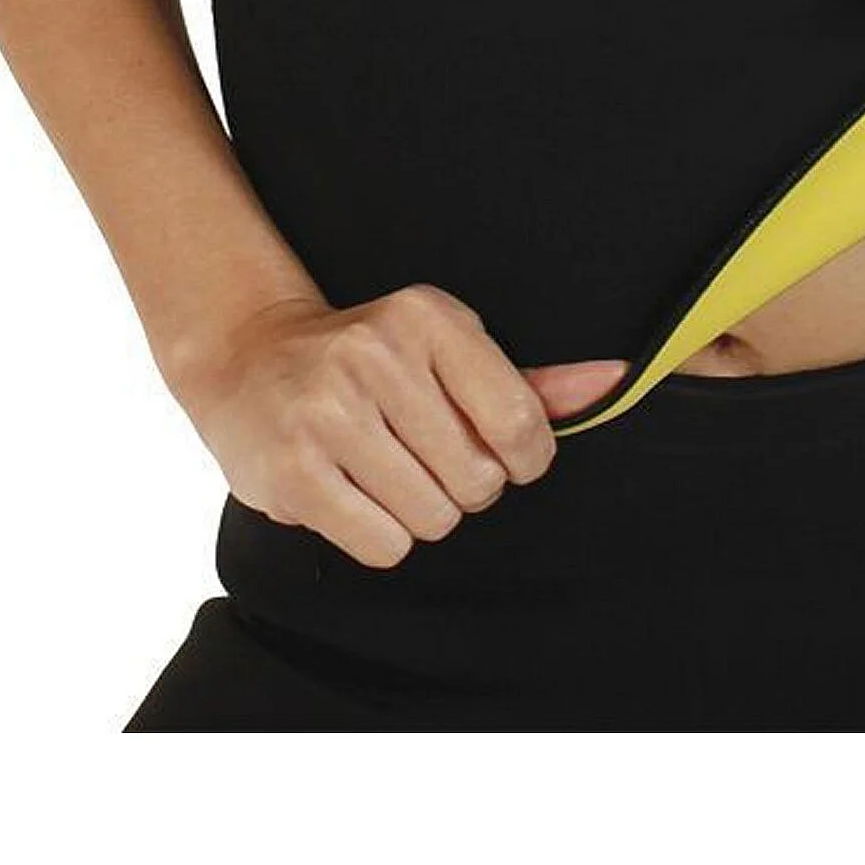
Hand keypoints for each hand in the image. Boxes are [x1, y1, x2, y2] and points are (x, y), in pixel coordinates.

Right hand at [172, 286, 627, 568]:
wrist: (248, 357)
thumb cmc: (369, 360)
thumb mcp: (448, 349)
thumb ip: (531, 381)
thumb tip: (616, 381)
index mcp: (426, 319)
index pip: (521, 421)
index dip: (524, 459)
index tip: (500, 453)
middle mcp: (375, 356)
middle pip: (478, 480)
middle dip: (462, 486)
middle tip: (419, 455)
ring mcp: (328, 413)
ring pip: (433, 518)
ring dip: (419, 513)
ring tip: (383, 471)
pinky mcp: (293, 470)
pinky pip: (384, 545)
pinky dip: (378, 534)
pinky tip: (350, 491)